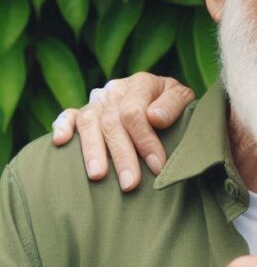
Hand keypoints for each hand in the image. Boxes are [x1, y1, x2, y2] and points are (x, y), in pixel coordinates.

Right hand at [51, 72, 194, 190]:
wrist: (167, 102)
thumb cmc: (177, 107)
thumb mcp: (185, 100)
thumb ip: (173, 105)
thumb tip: (155, 117)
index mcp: (142, 83)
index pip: (134, 112)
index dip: (145, 141)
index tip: (157, 166)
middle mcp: (116, 90)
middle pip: (112, 122)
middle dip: (122, 155)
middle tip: (130, 183)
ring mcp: (98, 100)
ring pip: (89, 123)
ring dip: (93, 151)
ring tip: (98, 176)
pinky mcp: (85, 111)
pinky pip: (68, 116)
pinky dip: (62, 126)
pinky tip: (60, 142)